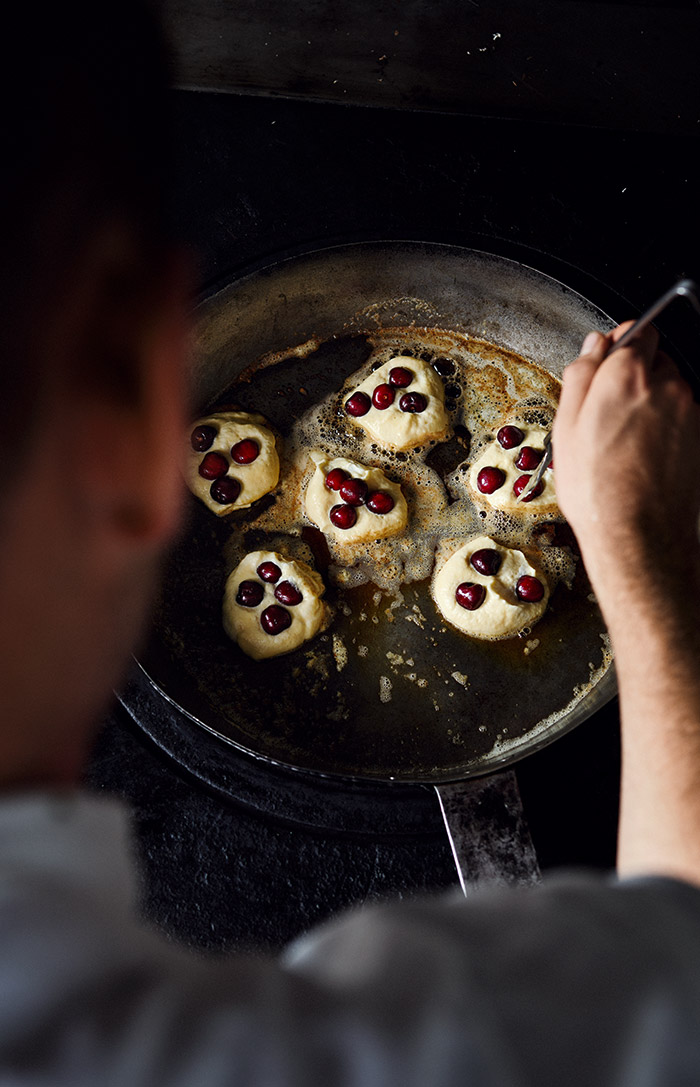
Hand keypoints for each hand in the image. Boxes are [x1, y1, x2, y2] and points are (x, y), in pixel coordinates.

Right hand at [552, 323, 699, 608]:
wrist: (639, 534)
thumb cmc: (598, 487)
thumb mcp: (566, 426)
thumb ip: (581, 374)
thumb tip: (593, 345)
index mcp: (627, 374)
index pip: (637, 330)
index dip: (619, 347)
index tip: (607, 367)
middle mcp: (666, 384)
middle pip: (655, 361)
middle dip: (635, 378)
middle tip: (609, 415)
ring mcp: (690, 410)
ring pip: (670, 391)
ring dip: (651, 404)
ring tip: (626, 443)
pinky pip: (683, 418)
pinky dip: (667, 430)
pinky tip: (645, 457)